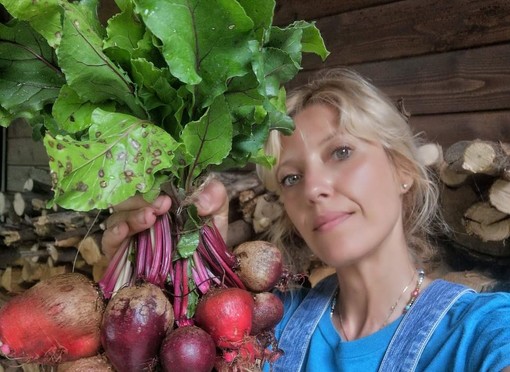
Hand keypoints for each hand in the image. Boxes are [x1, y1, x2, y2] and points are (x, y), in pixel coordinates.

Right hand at [101, 179, 228, 259]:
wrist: (206, 271)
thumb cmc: (206, 237)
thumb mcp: (217, 212)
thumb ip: (215, 196)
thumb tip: (199, 202)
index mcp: (160, 195)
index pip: (146, 180)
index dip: (153, 182)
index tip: (168, 192)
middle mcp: (140, 210)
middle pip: (128, 197)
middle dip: (143, 199)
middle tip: (163, 205)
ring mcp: (129, 231)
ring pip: (117, 216)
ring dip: (132, 215)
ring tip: (150, 218)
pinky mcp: (120, 253)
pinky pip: (108, 240)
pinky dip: (113, 233)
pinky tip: (123, 230)